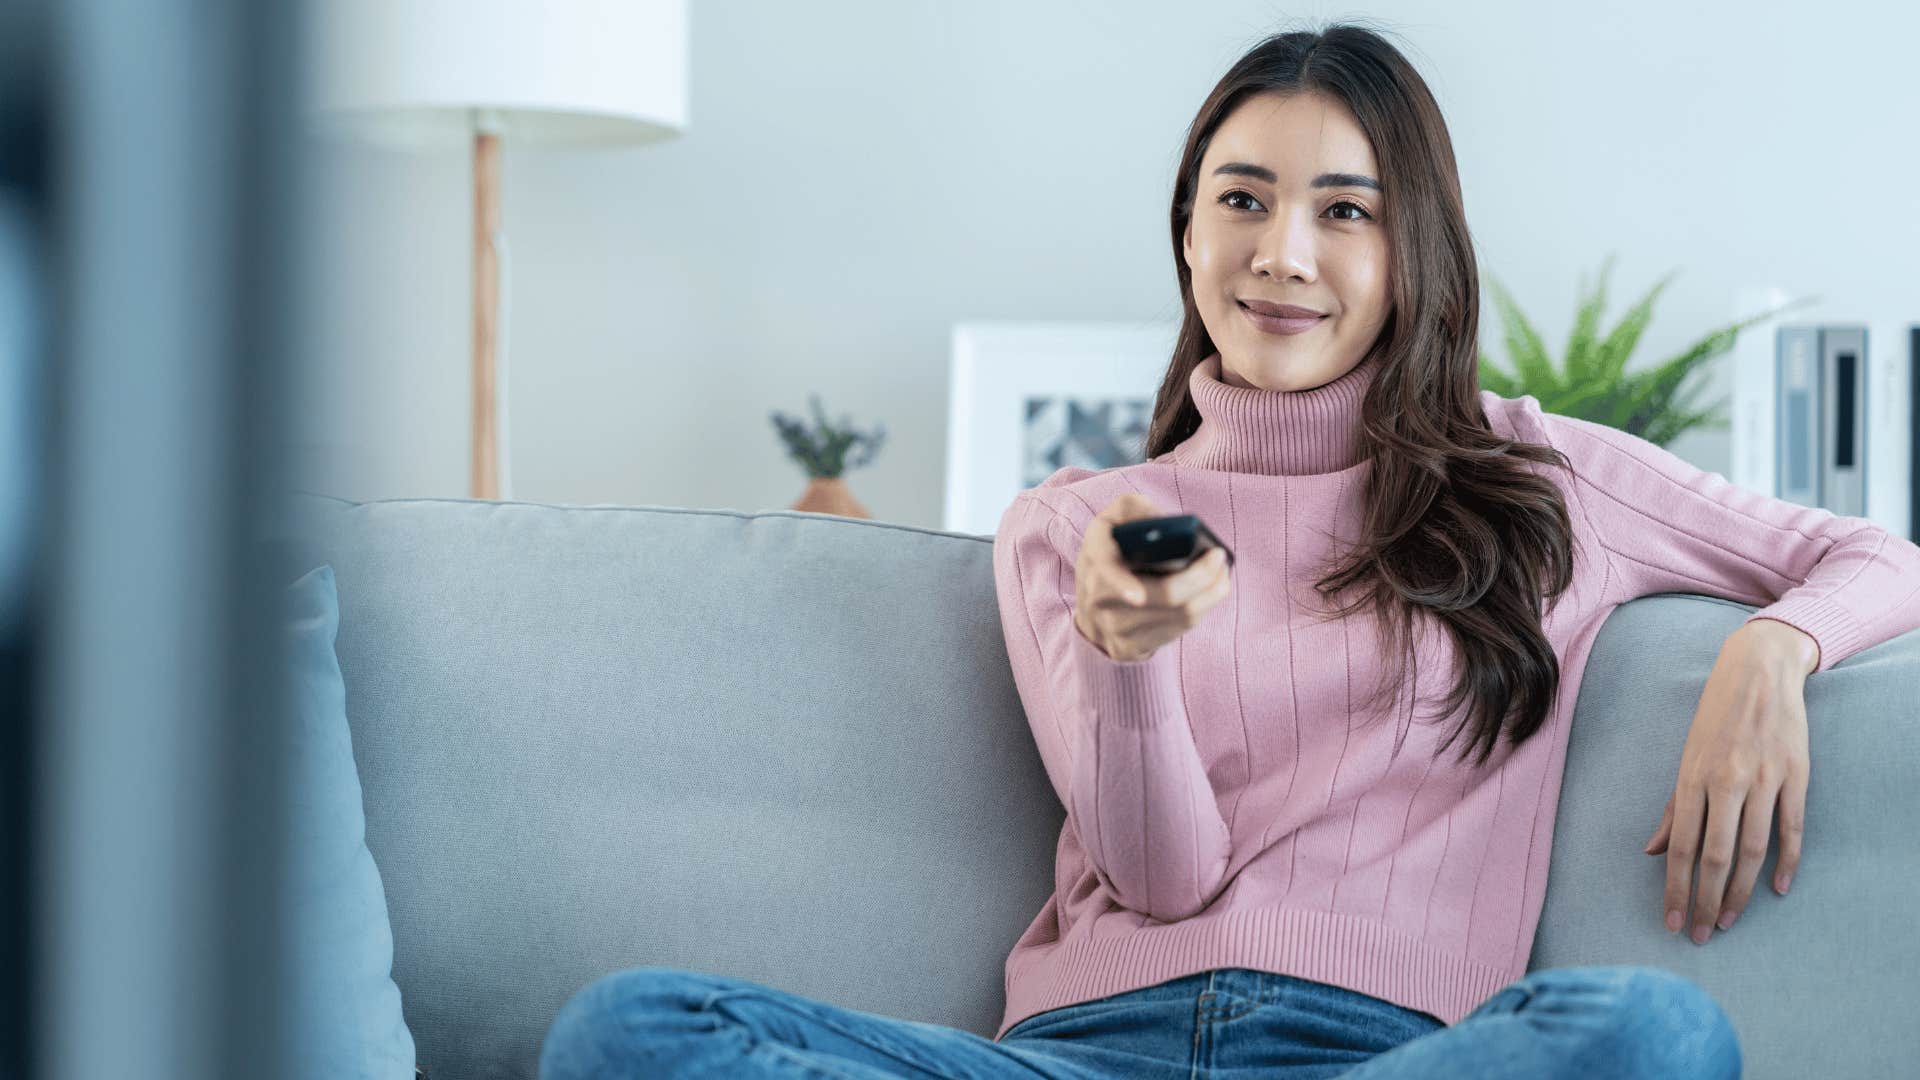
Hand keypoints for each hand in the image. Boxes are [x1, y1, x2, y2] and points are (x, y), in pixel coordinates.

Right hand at [1072, 492, 1231, 662]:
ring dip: (1211, 593)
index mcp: (1094, 557)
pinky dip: (1203, 608)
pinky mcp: (1129, 648)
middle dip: (1201, 577)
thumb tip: (1166, 523)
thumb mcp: (1113, 521)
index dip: (1122, 585)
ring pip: (1179, 615)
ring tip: (1223, 573)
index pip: (1106, 572)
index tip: (1138, 597)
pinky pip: (1179, 630)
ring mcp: (1113, 628)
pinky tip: (1212, 592)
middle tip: (1219, 557)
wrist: (1090, 608)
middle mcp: (1098, 597)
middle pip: (1163, 596)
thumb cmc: (1112, 553)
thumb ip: (1135, 508)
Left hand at [1643, 619, 1815, 943]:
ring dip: (1740, 891)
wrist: (1758, 672)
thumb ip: (1672, 807)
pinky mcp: (1796, 775)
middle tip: (1701, 934)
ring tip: (1728, 920)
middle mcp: (1727, 781)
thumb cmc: (1715, 718)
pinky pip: (1791, 828)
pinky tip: (1777, 889)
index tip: (1673, 921)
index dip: (1675, 888)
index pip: (1681, 846)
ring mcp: (1764, 779)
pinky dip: (1786, 862)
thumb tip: (1652, 851)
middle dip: (1705, 900)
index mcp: (1692, 777)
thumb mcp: (1686, 757)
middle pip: (1714, 855)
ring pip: (1752, 849)